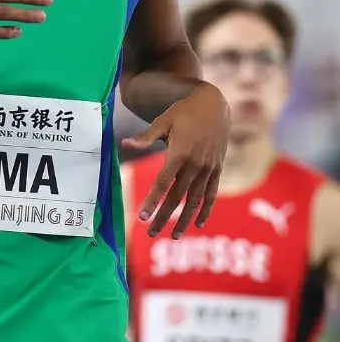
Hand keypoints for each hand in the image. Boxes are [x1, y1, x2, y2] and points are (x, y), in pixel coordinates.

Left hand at [122, 82, 229, 237]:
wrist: (215, 105)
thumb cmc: (184, 111)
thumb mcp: (163, 120)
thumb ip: (145, 137)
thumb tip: (124, 143)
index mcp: (179, 153)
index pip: (163, 183)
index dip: (153, 201)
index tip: (143, 217)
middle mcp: (195, 164)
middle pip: (177, 197)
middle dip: (164, 217)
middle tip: (151, 234)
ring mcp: (208, 168)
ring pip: (195, 200)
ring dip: (184, 220)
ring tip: (173, 236)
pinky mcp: (217, 169)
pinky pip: (211, 194)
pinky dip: (206, 210)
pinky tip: (199, 224)